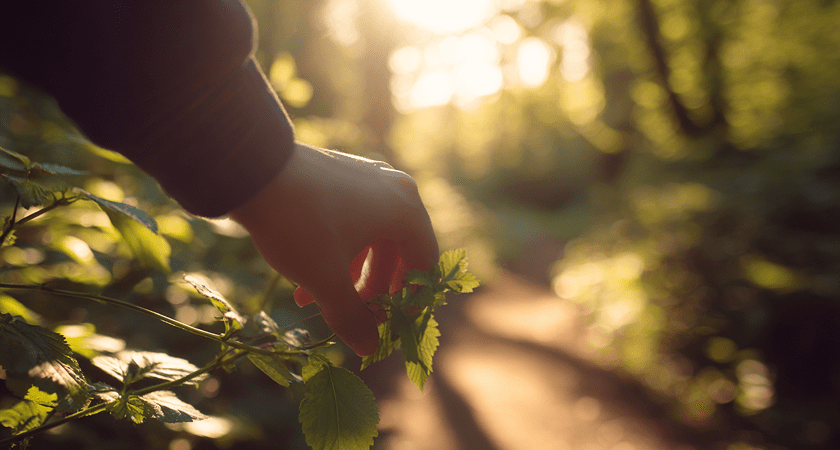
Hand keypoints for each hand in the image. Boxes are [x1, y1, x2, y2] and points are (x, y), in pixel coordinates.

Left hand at [230, 143, 438, 355]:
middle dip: (372, 292)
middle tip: (353, 319)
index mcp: (405, 210)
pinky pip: (350, 222)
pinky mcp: (340, 175)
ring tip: (313, 305)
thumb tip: (370, 348)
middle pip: (395, 254)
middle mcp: (393, 189)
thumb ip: (352, 317)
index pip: (425, 263)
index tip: (391, 324)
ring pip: (368, 239)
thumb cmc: (299, 223)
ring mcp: (366, 179)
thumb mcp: (325, 279)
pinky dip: (334, 252)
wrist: (249, 167)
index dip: (411, 300)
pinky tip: (303, 279)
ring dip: (346, 276)